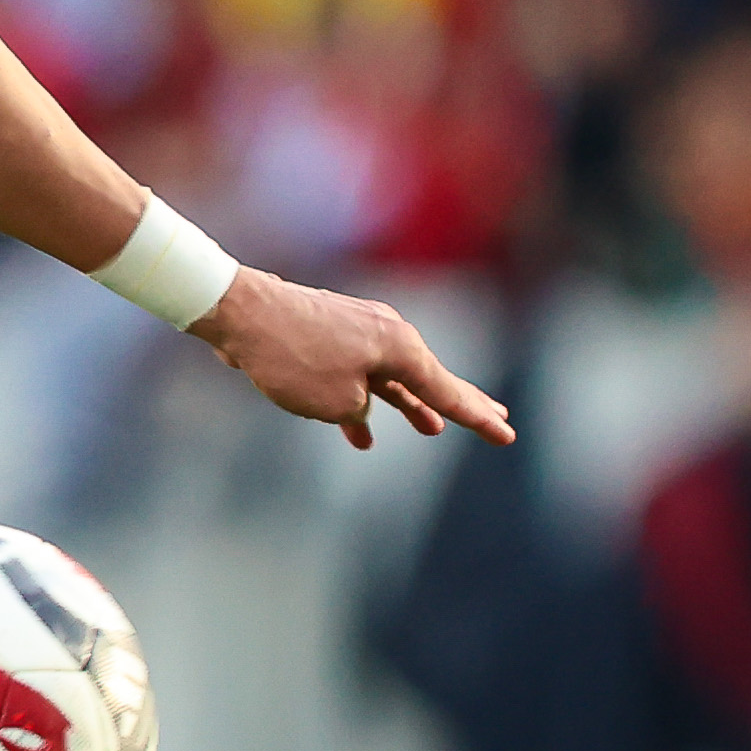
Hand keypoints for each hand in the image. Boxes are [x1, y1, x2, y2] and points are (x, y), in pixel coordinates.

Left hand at [198, 268, 516, 454]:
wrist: (243, 315)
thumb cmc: (294, 358)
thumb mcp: (337, 402)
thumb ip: (361, 409)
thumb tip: (359, 404)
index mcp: (401, 349)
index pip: (448, 393)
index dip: (479, 418)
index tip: (508, 434)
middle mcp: (388, 335)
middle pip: (430, 379)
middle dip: (459, 404)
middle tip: (497, 417)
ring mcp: (359, 333)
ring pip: (392, 379)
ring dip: (409, 406)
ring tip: (432, 429)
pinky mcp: (330, 338)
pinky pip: (358, 376)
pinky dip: (363, 403)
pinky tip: (360, 436)